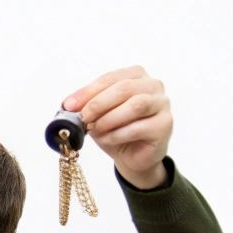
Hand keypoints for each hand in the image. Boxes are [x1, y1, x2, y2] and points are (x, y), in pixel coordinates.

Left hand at [62, 66, 171, 189]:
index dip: (88, 91)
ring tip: (95, 129)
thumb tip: (67, 104)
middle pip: (124, 89)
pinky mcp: (164, 125)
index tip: (69, 105)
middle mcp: (153, 86)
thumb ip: (86, 106)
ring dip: (109, 118)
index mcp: (135, 76)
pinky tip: (107, 139)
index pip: (110, 78)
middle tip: (83, 117)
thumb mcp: (96, 115)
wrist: (132, 156)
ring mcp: (162, 104)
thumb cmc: (115, 130)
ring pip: (135, 105)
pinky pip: (139, 127)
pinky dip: (118, 134)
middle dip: (98, 103)